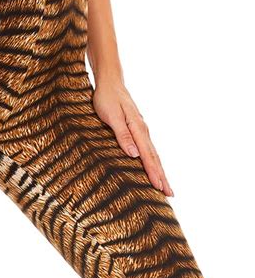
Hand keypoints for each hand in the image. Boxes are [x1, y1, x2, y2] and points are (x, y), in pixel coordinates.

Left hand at [92, 73, 172, 195]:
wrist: (110, 82)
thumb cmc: (107, 99)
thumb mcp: (112, 116)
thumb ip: (123, 135)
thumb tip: (134, 154)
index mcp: (138, 129)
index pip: (148, 156)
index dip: (154, 173)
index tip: (160, 188)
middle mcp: (143, 131)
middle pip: (155, 158)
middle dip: (163, 177)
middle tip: (171, 195)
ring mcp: (142, 131)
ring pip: (154, 155)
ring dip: (161, 172)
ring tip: (166, 188)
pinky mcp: (138, 131)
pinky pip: (149, 151)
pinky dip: (154, 163)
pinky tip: (155, 170)